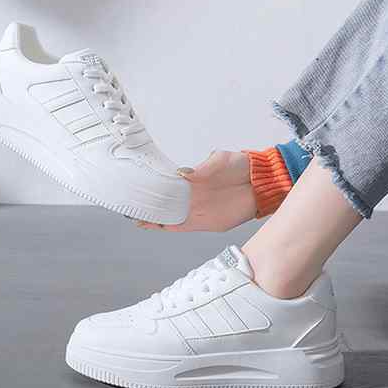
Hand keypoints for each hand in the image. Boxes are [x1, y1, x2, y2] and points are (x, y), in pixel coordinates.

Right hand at [137, 150, 256, 231]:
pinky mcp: (205, 223)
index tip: (137, 188)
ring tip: (136, 217)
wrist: (259, 182)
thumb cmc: (239, 167)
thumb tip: (183, 173)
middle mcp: (192, 197)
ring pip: (169, 217)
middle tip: (129, 205)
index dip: (153, 189)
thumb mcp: (218, 161)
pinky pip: (181, 227)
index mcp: (193, 182)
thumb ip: (201, 169)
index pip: (168, 186)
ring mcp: (197, 210)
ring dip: (153, 218)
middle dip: (148, 205)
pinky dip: (167, 227)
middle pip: (165, 203)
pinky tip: (154, 225)